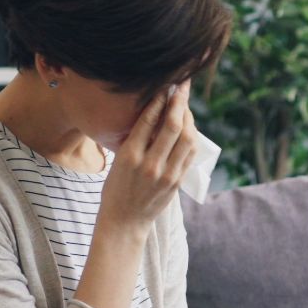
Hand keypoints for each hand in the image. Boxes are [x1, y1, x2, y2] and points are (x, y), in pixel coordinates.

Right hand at [101, 79, 196, 230]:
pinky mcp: (177, 181)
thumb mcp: (117, 162)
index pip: (148, 120)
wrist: (124, 221)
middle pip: (173, 126)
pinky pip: (190, 153)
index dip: (159, 100)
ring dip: (189, 117)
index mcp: (129, 156)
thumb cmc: (116, 188)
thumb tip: (153, 113)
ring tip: (185, 105)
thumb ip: (135, 140)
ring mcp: (167, 174)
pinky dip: (192, 136)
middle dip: (180, 102)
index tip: (165, 85)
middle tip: (182, 86)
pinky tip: (189, 125)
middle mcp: (150, 164)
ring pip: (187, 138)